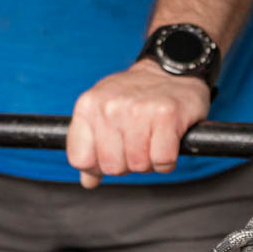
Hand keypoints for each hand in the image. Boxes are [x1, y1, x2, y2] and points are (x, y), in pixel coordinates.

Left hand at [67, 60, 210, 187]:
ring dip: (149, 161)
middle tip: (137, 141)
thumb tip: (88, 180)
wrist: (171, 71)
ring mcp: (137, 110)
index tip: (112, 152)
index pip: (80, 159)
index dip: (98, 165)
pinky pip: (162, 161)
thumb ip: (91, 146)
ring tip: (152, 138)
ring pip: (138, 166)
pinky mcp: (166, 115)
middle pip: (111, 166)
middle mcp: (109, 106)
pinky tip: (167, 139)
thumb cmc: (136, 95)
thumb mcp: (103, 112)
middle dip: (127, 163)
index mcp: (88, 105)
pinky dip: (167, 159)